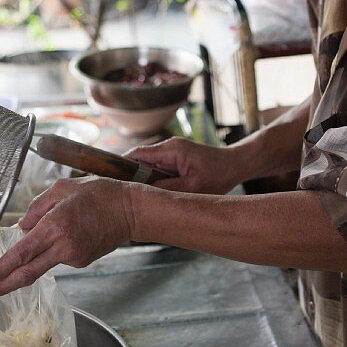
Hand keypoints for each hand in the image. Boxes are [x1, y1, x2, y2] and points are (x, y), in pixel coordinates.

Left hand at [0, 176, 133, 295]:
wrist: (130, 210)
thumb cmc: (98, 194)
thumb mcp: (62, 188)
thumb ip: (37, 207)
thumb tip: (21, 227)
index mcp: (55, 225)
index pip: (22, 253)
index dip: (3, 268)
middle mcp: (63, 246)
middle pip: (29, 272)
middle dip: (6, 285)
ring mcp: (74, 257)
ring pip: (44, 261)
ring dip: (38, 253)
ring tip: (61, 224)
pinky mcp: (82, 261)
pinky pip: (60, 256)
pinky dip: (57, 247)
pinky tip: (73, 230)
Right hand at [126, 138, 240, 193]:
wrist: (236, 164)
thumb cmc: (219, 174)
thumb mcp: (194, 187)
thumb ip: (168, 190)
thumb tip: (146, 197)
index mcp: (171, 149)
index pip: (137, 154)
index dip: (120, 166)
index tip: (109, 180)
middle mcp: (168, 147)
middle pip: (139, 161)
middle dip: (129, 177)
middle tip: (119, 195)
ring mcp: (171, 153)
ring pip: (147, 167)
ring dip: (142, 181)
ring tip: (133, 198)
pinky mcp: (175, 160)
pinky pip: (156, 169)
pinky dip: (152, 181)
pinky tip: (150, 195)